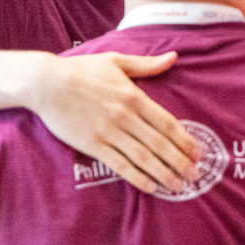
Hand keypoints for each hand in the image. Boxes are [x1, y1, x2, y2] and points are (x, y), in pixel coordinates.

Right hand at [29, 51, 202, 193]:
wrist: (45, 83)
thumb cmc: (82, 70)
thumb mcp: (116, 61)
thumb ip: (147, 64)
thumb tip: (174, 57)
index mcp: (134, 96)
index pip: (167, 123)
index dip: (185, 140)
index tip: (198, 152)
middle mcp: (125, 116)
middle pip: (160, 144)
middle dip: (180, 161)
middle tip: (196, 176)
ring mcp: (109, 132)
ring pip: (143, 157)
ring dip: (164, 173)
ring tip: (179, 187)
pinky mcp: (93, 145)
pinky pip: (120, 165)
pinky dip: (137, 177)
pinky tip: (151, 187)